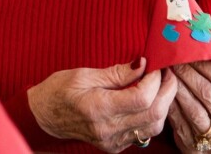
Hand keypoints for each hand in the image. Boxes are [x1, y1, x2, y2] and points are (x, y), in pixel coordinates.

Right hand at [28, 58, 177, 152]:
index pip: (142, 97)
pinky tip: (150, 101)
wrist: (43, 116)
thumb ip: (117, 73)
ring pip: (154, 127)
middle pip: (154, 114)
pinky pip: (144, 134)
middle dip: (167, 91)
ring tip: (162, 85)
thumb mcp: (84, 74)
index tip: (155, 66)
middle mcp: (107, 129)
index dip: (155, 80)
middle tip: (167, 73)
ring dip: (164, 105)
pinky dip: (152, 116)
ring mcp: (112, 141)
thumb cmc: (59, 90)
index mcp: (98, 108)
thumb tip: (142, 64)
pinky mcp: (114, 146)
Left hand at [168, 62, 210, 152]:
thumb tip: (195, 52)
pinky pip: (179, 122)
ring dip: (178, 87)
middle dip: (188, 74)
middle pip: (208, 93)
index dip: (205, 65)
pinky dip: (171, 104)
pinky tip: (164, 92)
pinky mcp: (194, 147)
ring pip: (193, 108)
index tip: (190, 55)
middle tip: (174, 62)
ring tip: (168, 74)